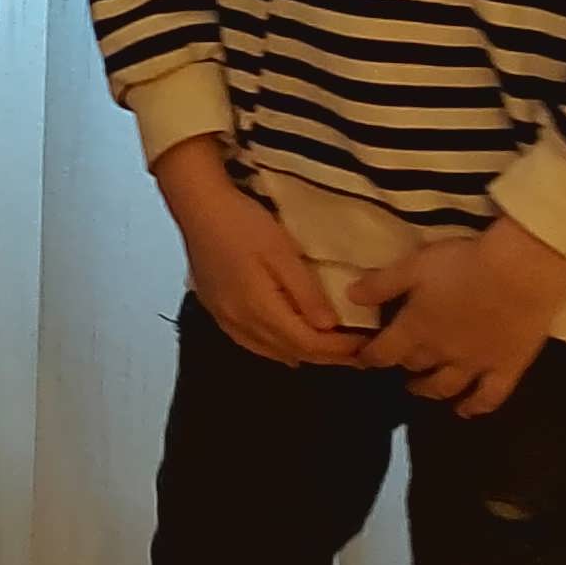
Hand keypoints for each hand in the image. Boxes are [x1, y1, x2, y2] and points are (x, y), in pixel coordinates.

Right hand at [154, 136, 364, 365]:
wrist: (197, 206)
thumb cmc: (243, 223)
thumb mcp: (281, 251)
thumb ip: (305, 292)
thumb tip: (330, 327)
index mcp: (259, 308)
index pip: (307, 343)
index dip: (340, 349)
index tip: (368, 345)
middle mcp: (241, 323)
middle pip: (291, 351)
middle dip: (327, 357)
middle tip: (359, 355)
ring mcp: (226, 319)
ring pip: (271, 351)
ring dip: (304, 354)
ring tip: (332, 353)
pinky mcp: (217, 311)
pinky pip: (253, 343)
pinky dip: (277, 349)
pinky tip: (289, 348)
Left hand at [348, 218, 565, 414]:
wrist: (520, 274)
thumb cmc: (464, 264)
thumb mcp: (414, 266)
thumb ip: (381, 284)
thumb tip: (350, 297)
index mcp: (415, 329)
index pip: (383, 352)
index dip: (370, 356)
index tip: (363, 357)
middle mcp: (441, 354)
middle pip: (415, 366)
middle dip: (402, 365)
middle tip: (398, 361)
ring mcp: (475, 366)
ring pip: (445, 387)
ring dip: (429, 390)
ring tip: (421, 389)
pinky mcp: (507, 369)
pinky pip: (489, 397)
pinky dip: (475, 407)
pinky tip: (466, 411)